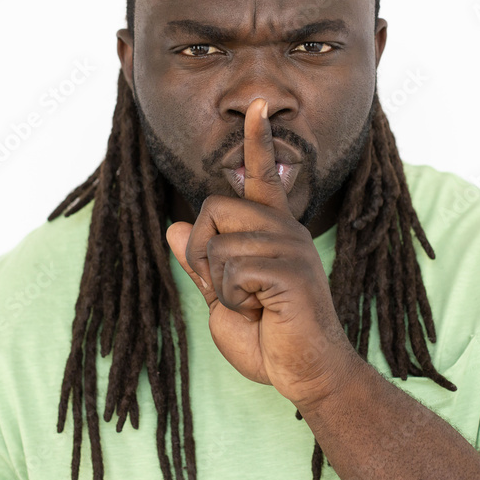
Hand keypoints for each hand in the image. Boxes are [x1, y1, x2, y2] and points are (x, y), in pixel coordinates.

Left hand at [166, 98, 358, 408]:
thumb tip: (174, 225)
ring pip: (218, 242)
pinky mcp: (291, 270)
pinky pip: (232, 270)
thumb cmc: (269, 339)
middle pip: (214, 205)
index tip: (257, 105)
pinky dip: (234, 300)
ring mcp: (291, 247)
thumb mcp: (224, 298)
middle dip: (203, 249)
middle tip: (230, 287)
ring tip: (253, 305)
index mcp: (272, 230)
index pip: (262, 175)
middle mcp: (285, 229)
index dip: (257, 140)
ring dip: (220, 284)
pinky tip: (262, 313)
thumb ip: (203, 262)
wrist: (305, 375)